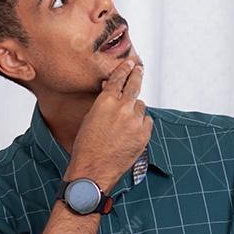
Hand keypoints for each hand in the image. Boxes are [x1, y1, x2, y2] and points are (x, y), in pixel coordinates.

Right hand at [68, 61, 152, 188]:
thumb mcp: (89, 118)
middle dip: (137, 75)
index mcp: (105, 102)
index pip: (118, 79)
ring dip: (136, 110)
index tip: (130, 64)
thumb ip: (103, 103)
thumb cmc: (86, 146)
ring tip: (126, 122)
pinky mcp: (143, 135)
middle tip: (139, 70)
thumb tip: (110, 91)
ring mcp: (135, 121)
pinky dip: (142, 124)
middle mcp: (122, 108)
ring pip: (141, 106)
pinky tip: (132, 132)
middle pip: (135, 85)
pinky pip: (147, 122)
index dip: (124, 70)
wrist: (93, 170)